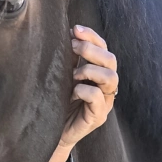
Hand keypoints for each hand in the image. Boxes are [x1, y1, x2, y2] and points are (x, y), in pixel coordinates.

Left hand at [57, 24, 118, 148]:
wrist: (49, 132)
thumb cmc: (55, 102)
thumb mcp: (61, 76)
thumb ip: (68, 59)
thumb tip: (67, 33)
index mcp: (98, 73)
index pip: (104, 49)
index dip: (92, 36)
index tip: (75, 29)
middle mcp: (105, 86)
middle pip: (111, 60)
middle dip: (91, 50)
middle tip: (72, 48)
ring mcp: (104, 102)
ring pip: (111, 78)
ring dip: (90, 70)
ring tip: (73, 75)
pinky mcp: (98, 116)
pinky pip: (98, 97)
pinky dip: (84, 90)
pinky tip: (72, 92)